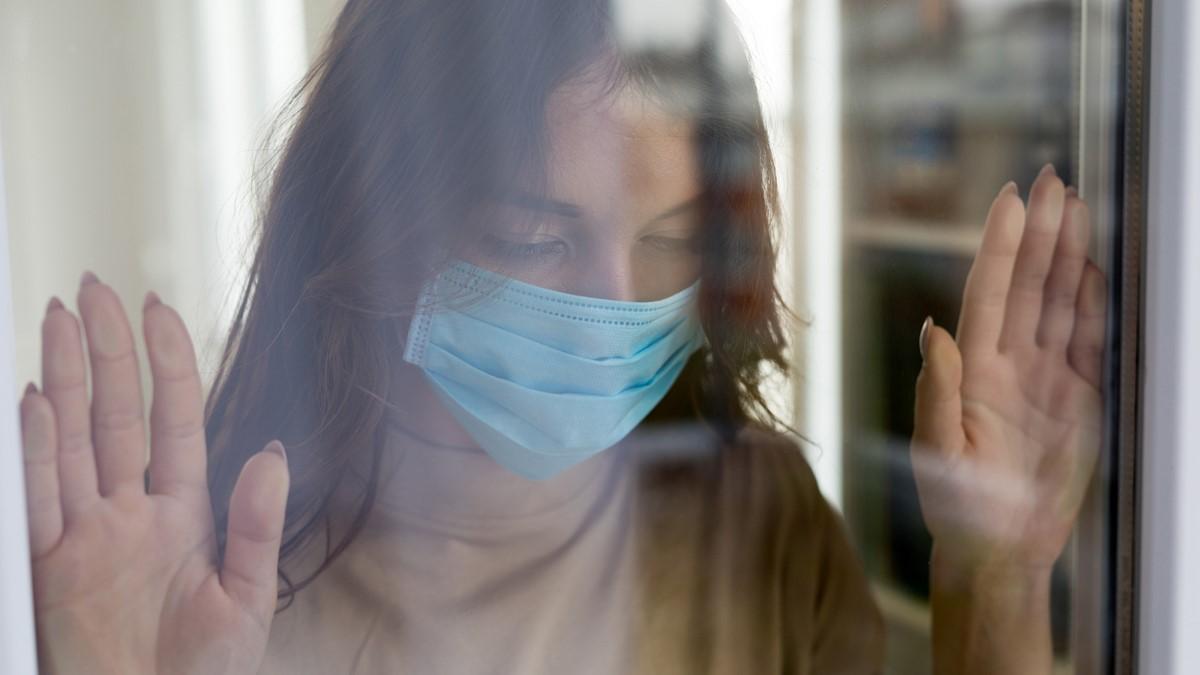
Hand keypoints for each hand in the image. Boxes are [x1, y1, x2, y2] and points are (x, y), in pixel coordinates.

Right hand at [20, 274, 288, 674]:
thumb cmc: (204, 674)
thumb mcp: (246, 599)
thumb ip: (255, 524)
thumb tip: (270, 449)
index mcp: (185, 513)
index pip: (174, 419)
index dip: (168, 363)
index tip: (158, 307)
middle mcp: (131, 512)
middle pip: (115, 414)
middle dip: (105, 351)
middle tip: (93, 289)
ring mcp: (87, 535)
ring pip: (71, 440)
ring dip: (63, 379)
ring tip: (55, 318)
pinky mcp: (51, 566)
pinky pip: (41, 498)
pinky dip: (36, 450)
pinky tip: (36, 400)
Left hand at [911, 165, 1106, 572]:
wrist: (999, 551)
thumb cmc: (958, 509)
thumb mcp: (939, 452)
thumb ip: (937, 389)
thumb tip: (933, 329)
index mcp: (973, 370)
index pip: (989, 294)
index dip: (1000, 246)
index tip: (1012, 199)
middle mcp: (1007, 364)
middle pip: (1028, 285)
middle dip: (1040, 233)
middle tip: (1054, 180)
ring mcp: (1044, 378)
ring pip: (1059, 303)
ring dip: (1068, 255)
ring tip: (1077, 206)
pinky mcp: (1075, 399)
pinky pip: (1088, 340)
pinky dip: (1093, 303)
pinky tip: (1093, 267)